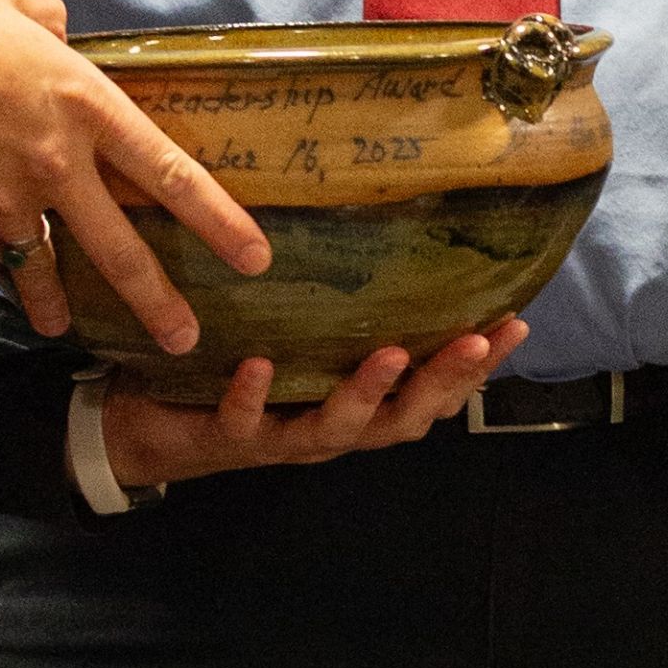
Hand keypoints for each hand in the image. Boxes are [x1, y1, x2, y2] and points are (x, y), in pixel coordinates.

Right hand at [0, 0, 269, 353]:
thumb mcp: (13, 0)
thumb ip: (51, 20)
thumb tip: (60, 33)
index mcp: (86, 103)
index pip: (167, 170)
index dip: (217, 218)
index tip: (252, 254)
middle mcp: (58, 161)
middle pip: (121, 247)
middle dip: (159, 299)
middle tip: (188, 338)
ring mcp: (9, 197)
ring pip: (52, 268)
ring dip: (68, 308)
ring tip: (87, 337)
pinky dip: (10, 283)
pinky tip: (22, 304)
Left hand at [97, 319, 529, 488]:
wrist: (150, 429)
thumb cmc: (239, 375)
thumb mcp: (301, 342)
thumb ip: (342, 309)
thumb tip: (390, 232)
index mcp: (357, 404)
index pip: (433, 392)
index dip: (477, 367)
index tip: (516, 323)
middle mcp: (330, 427)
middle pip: (403, 418)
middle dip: (443, 381)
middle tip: (475, 340)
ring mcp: (282, 435)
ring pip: (337, 427)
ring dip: (366, 393)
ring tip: (389, 353)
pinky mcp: (227, 435)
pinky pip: (245, 420)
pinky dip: (255, 394)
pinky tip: (263, 365)